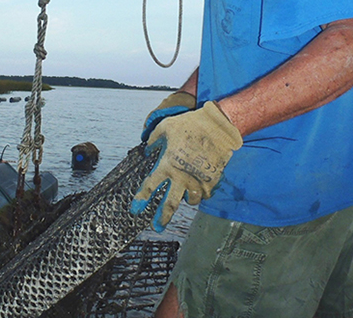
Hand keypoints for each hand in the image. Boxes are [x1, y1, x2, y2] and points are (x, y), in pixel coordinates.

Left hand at [131, 101, 242, 231]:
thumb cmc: (189, 124)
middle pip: (170, 204)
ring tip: (183, 195)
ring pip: (190, 201)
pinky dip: (201, 193)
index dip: (141, 199)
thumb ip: (153, 140)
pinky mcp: (212, 180)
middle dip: (162, 218)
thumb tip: (147, 151)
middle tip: (157, 227)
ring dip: (185, 200)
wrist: (217, 126)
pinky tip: (199, 187)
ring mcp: (198, 180)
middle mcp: (181, 177)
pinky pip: (205, 194)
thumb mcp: (165, 127)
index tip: (135, 209)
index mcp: (167, 164)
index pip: (150, 186)